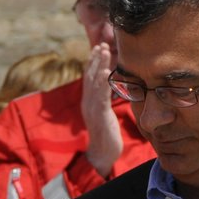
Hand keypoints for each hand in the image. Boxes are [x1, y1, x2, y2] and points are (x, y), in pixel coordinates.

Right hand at [81, 43, 121, 178]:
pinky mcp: (100, 115)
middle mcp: (88, 103)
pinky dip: (104, 82)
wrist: (102, 154)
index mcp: (89, 102)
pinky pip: (101, 95)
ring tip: (104, 51)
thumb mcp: (105, 115)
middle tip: (101, 44)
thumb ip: (105, 101)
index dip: (93, 63)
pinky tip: (107, 72)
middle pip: (90, 76)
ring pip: (94, 82)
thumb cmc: (107, 136)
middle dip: (96, 59)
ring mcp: (92, 108)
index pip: (89, 79)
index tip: (98, 49)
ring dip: (99, 65)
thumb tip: (110, 89)